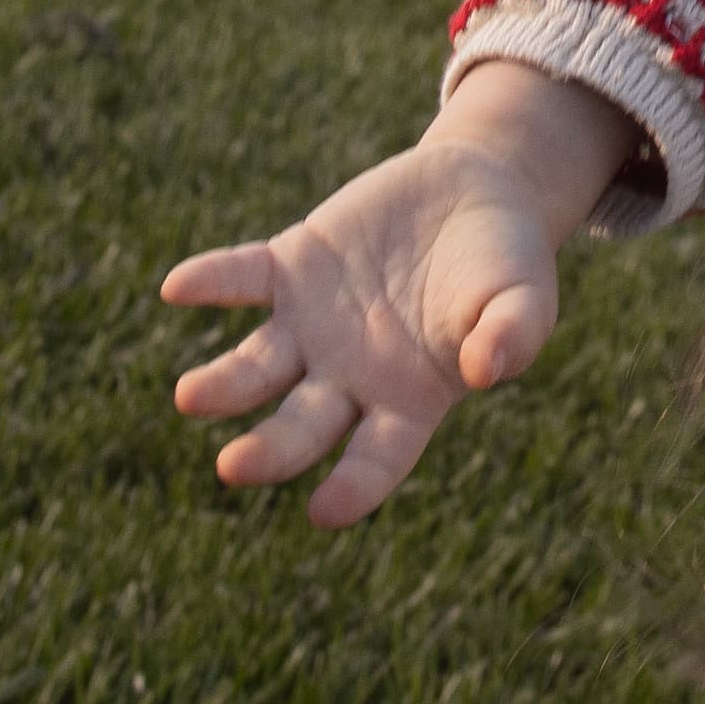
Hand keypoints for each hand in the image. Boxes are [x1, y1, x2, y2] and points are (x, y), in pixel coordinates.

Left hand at [160, 61, 639, 527]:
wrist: (477, 192)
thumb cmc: (508, 264)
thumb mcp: (528, 295)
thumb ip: (514, 333)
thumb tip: (486, 370)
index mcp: (406, 401)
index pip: (374, 459)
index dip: (352, 488)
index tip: (322, 511)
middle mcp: (348, 376)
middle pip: (299, 426)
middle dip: (268, 450)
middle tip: (234, 465)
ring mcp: (312, 326)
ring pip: (256, 368)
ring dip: (222, 384)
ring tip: (188, 397)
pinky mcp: (291, 267)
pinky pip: (242, 279)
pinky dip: (211, 281)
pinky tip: (177, 287)